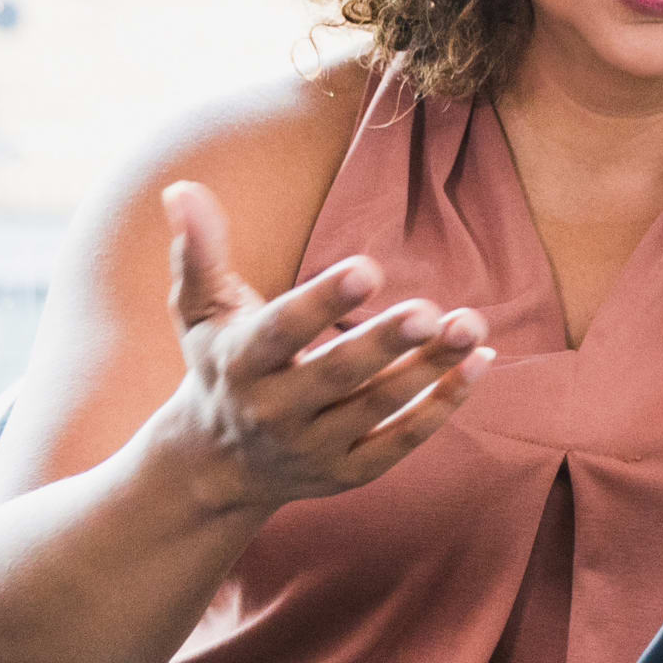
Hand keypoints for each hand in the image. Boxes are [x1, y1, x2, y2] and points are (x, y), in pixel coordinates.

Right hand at [150, 180, 488, 513]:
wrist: (216, 465)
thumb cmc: (220, 364)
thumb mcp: (201, 312)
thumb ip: (197, 252)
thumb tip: (183, 189)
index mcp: (240, 364)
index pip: (282, 332)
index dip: (323, 303)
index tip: (368, 269)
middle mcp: (275, 412)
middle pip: (337, 376)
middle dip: (385, 344)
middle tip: (432, 310)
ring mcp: (314, 448)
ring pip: (379, 409)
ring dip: (430, 369)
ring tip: (471, 325)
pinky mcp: (349, 473)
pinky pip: (401, 442)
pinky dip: (443, 406)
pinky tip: (479, 363)